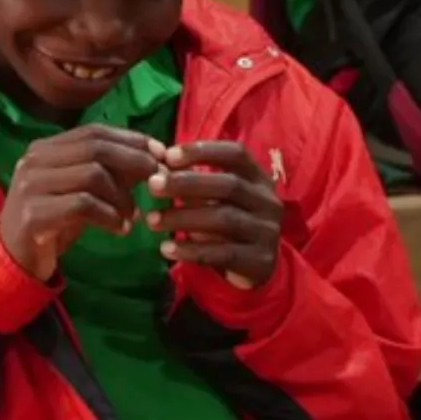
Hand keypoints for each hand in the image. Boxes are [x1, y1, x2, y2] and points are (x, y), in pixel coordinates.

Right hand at [0, 126, 164, 281]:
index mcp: (45, 148)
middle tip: (157, 180)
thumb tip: (152, 158)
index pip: (94, 131)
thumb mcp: (82, 191)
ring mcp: (31, 186)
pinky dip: (110, 216)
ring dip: (122, 196)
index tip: (160, 152)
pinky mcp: (34, 214)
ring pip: (92, 175)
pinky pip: (83, 205)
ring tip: (132, 216)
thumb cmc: (53, 222)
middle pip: (95, 148)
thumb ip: (108, 173)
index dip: (130, 139)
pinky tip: (120, 229)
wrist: (16, 258)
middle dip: (134, 161)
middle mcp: (34, 160)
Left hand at [146, 141, 282, 290]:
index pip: (236, 154)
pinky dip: (192, 250)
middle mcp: (268, 201)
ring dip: (184, 218)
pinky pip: (223, 253)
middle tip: (152, 185)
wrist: (258, 268)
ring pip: (225, 219)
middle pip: (229, 185)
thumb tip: (158, 169)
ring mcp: (267, 231)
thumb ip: (194, 182)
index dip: (203, 151)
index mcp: (258, 178)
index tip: (168, 156)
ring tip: (152, 220)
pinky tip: (167, 248)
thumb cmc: (231, 223)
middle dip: (187, 183)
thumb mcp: (218, 199)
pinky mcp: (260, 260)